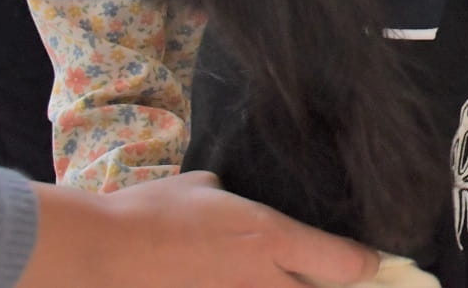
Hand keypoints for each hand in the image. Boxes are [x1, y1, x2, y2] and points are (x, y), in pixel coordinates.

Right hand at [21, 171, 379, 287]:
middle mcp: (262, 281)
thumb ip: (235, 199)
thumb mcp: (206, 188)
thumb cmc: (151, 210)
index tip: (366, 262)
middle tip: (335, 279)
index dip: (364, 265)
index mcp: (271, 238)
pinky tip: (234, 283)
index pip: (346, 262)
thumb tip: (236, 199)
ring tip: (280, 278)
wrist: (100, 251)